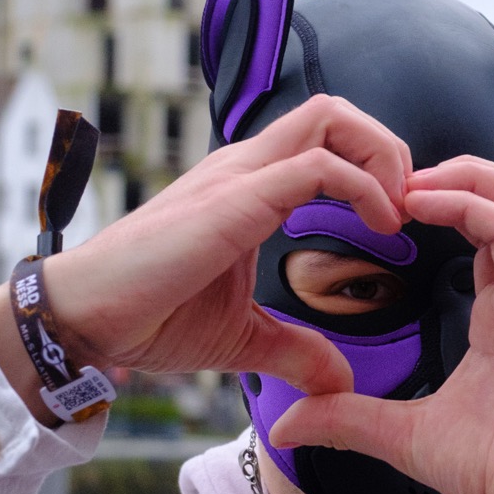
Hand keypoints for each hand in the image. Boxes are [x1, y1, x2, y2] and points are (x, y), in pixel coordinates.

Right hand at [0, 96, 409, 419]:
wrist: (86, 319)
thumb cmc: (149, 316)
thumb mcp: (242, 338)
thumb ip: (294, 350)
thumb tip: (338, 382)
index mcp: (249, 186)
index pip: (324, 138)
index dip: (374, 167)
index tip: (396, 222)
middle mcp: (245, 166)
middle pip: (334, 111)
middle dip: (388, 148)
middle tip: (407, 208)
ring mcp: (238, 176)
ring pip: (329, 118)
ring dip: (382, 157)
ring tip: (397, 213)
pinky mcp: (233, 200)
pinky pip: (315, 167)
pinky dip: (362, 187)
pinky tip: (378, 227)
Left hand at [270, 158, 493, 493]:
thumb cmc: (493, 472)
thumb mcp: (401, 434)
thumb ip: (347, 417)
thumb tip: (286, 425)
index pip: (487, 229)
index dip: (443, 204)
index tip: (387, 205)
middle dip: (457, 172)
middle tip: (395, 176)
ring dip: (466, 175)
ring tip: (410, 179)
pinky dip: (467, 202)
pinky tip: (421, 203)